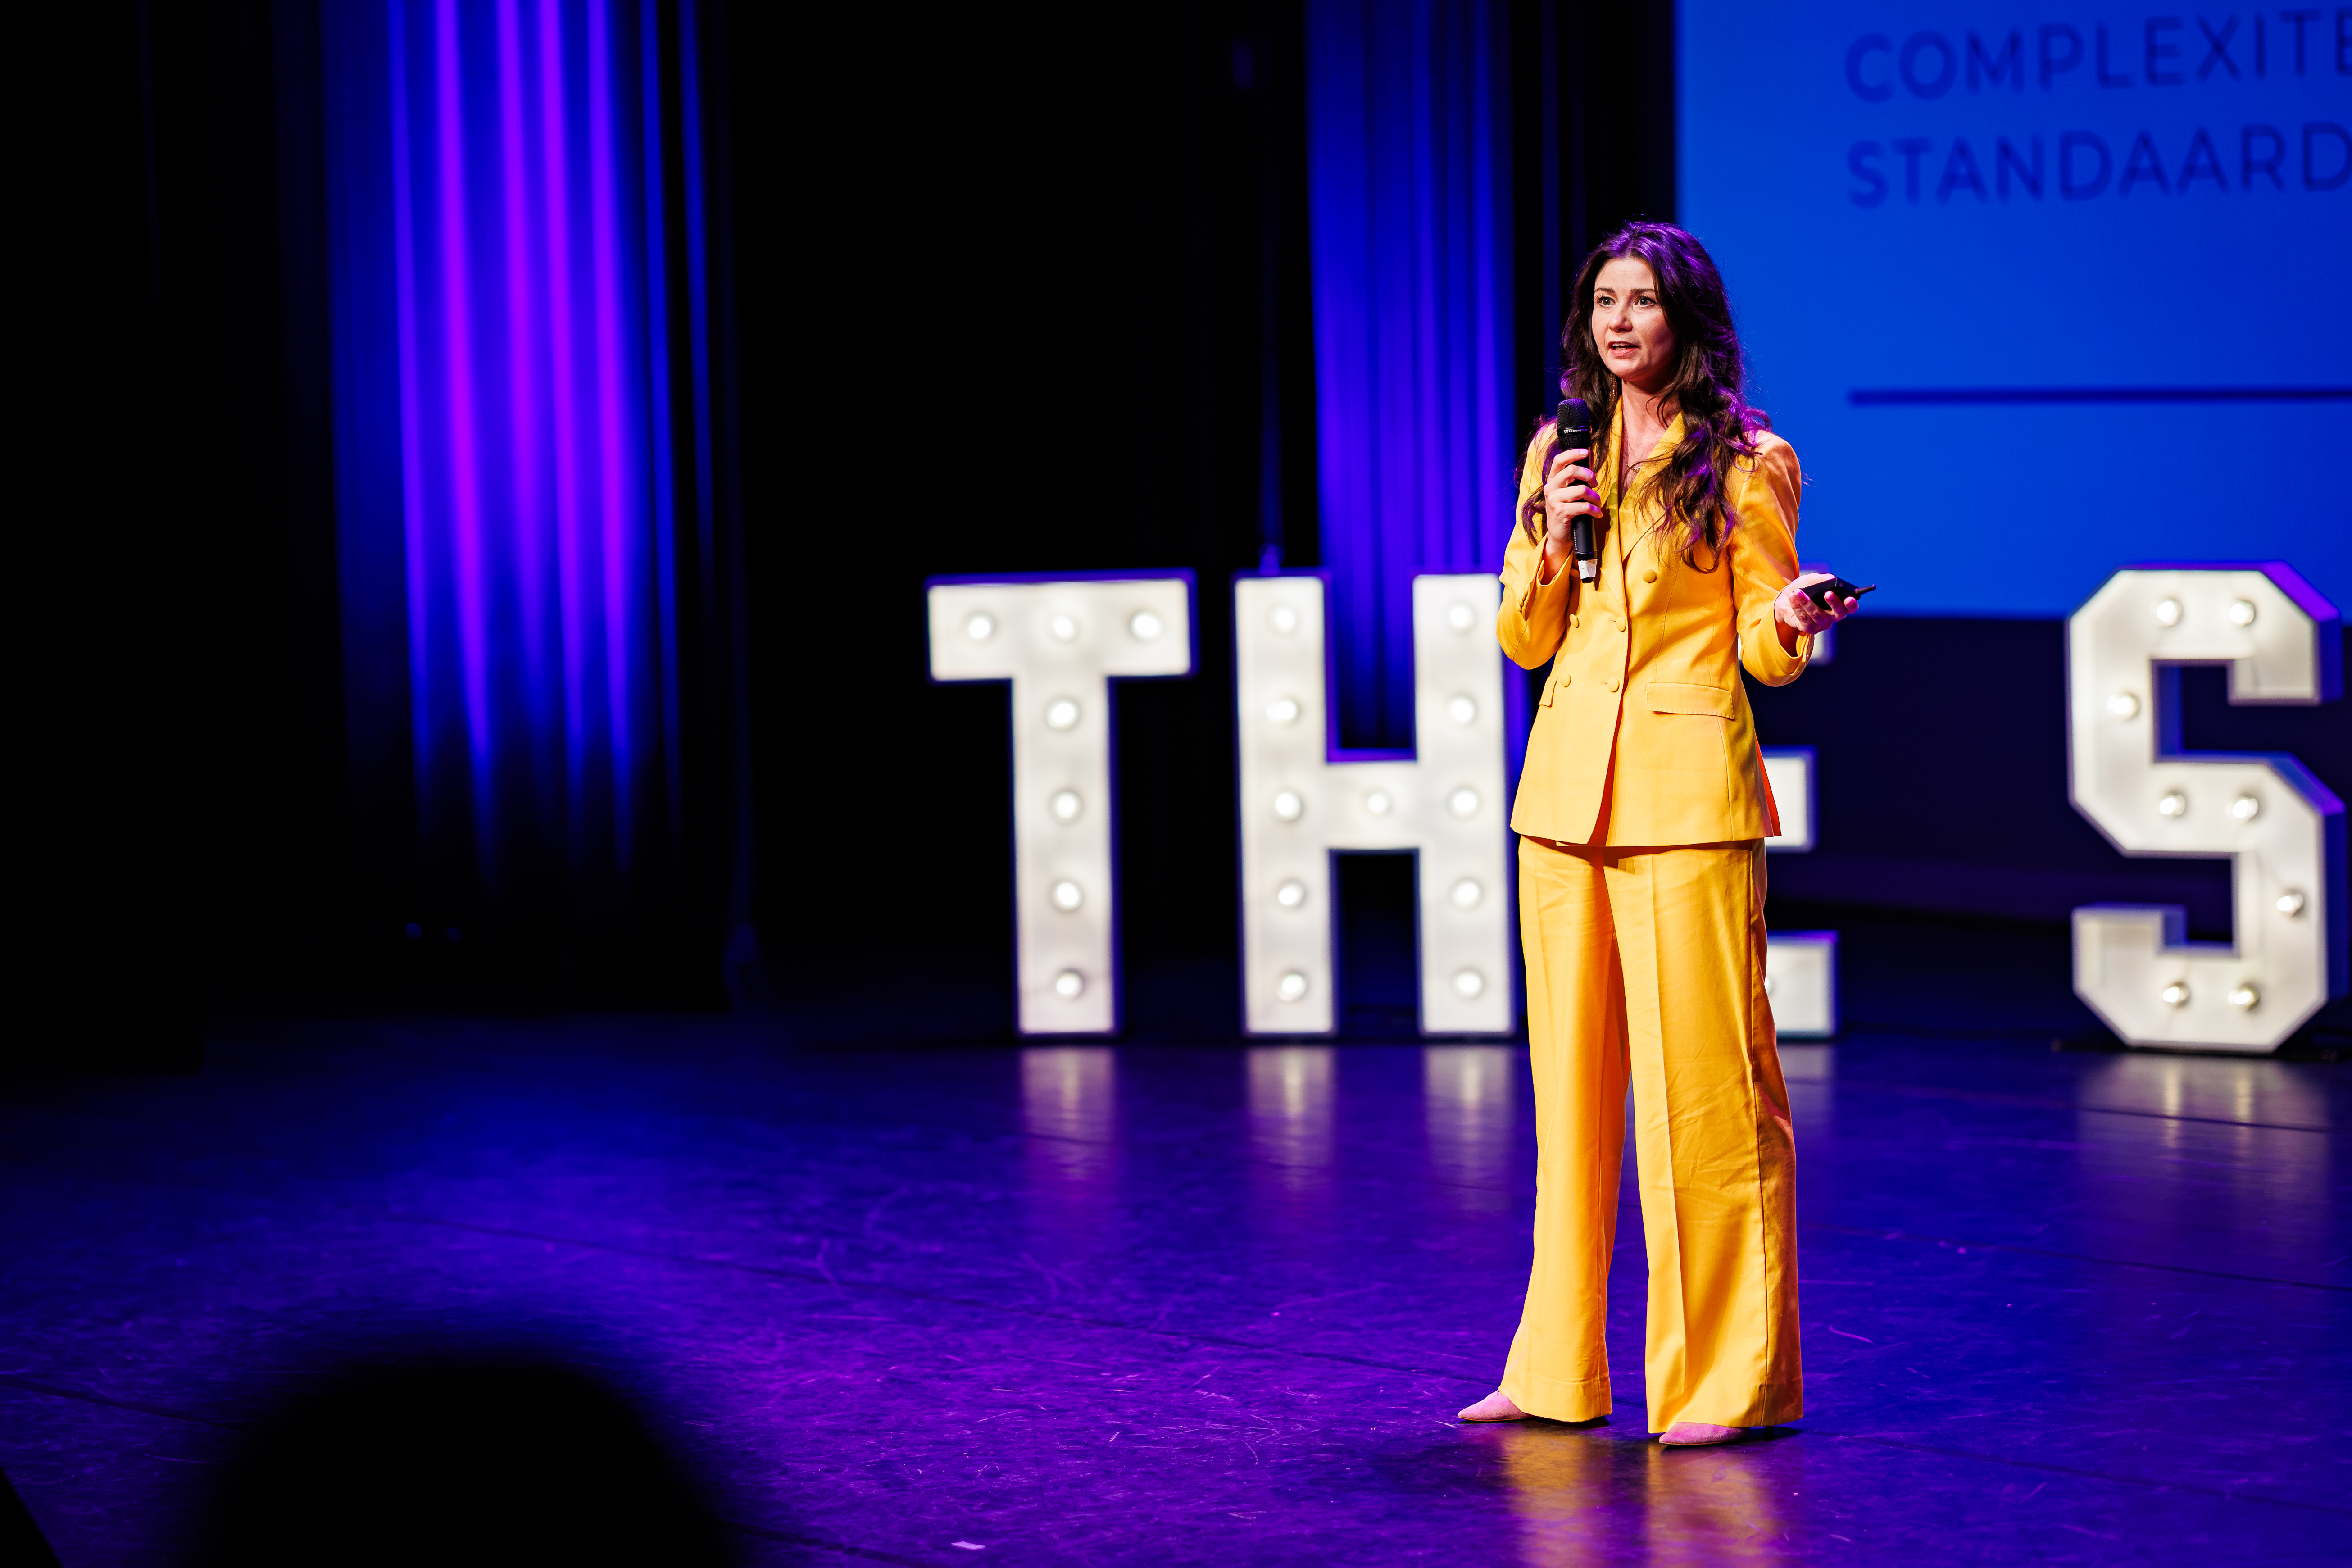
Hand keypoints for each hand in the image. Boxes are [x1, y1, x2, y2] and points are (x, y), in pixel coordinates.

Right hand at [1540, 448, 1601, 570]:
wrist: (1559, 535)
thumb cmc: (1567, 511)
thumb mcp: (1568, 492)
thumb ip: (1576, 478)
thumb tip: (1590, 458)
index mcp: (1552, 481)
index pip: (1559, 460)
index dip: (1572, 453)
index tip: (1586, 452)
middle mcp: (1551, 488)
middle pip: (1571, 470)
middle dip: (1589, 475)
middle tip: (1595, 483)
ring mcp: (1554, 501)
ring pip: (1581, 489)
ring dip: (1594, 496)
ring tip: (1597, 503)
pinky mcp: (1561, 512)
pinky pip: (1583, 506)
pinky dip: (1594, 510)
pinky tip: (1596, 513)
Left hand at [1774, 571, 1857, 650]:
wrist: (1785, 598)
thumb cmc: (1804, 589)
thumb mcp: (1813, 580)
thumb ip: (1823, 579)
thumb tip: (1831, 579)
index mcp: (1839, 604)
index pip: (1851, 608)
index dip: (1852, 605)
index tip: (1849, 598)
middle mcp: (1832, 616)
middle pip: (1838, 614)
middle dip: (1834, 603)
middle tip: (1828, 593)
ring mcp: (1821, 624)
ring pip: (1817, 615)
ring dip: (1807, 602)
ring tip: (1798, 592)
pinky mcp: (1809, 628)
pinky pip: (1804, 619)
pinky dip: (1798, 607)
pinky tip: (1793, 598)